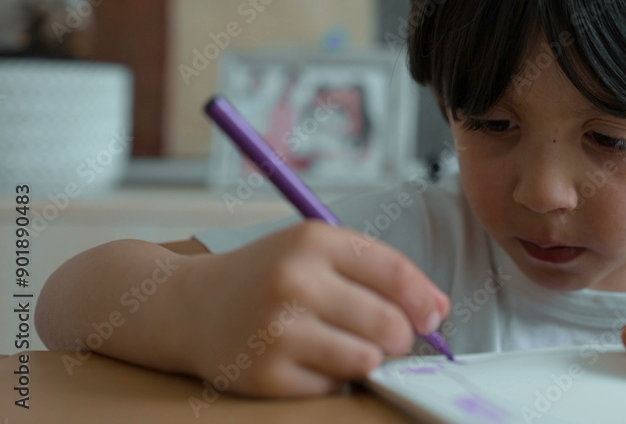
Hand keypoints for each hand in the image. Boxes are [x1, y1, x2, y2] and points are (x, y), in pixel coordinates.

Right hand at [180, 220, 449, 396]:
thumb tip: (438, 310)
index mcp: (313, 240)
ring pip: (366, 358)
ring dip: (370, 358)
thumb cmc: (266, 275)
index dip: (425, 299)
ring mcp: (276, 329)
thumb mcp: (314, 250)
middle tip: (392, 337)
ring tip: (349, 345)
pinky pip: (332, 386)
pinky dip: (332, 377)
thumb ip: (375, 270)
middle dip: (402, 336)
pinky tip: (311, 359)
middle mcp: (293, 281)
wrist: (186, 305)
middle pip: (388, 323)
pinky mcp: (264, 373)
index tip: (436, 316)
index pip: (394, 272)